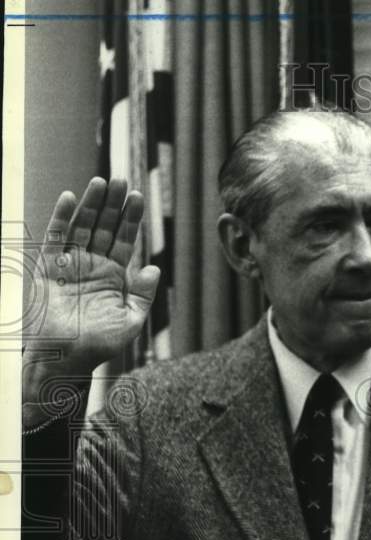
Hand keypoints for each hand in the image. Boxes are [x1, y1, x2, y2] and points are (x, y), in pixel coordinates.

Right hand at [22, 178, 160, 416]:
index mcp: (113, 276)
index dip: (132, 218)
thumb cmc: (99, 345)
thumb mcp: (130, 320)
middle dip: (114, 204)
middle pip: (105, 227)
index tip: (139, 196)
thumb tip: (153, 268)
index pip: (125, 240)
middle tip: (122, 179)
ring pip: (82, 227)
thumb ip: (142, 294)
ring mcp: (70, 265)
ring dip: (92, 205)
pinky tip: (71, 198)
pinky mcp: (48, 268)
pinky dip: (61, 218)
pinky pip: (55, 238)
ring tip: (102, 182)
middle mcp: (92, 265)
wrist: (65, 360)